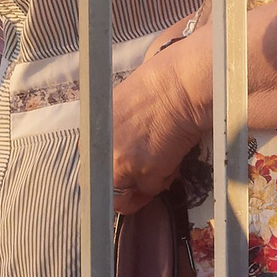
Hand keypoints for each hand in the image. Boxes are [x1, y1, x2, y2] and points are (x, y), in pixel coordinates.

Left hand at [111, 34, 209, 213]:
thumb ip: (116, 127)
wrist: (183, 83)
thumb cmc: (160, 80)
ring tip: (166, 164)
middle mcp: (101, 151)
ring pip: (129, 196)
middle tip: (144, 182)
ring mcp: (121, 165)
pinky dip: (165, 179)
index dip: (112, 171)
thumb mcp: (123, 102)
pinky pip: (154, 188)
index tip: (126, 172)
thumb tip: (124, 140)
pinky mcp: (145, 174)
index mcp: (93, 131)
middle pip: (105, 188)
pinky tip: (174, 160)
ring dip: (147, 186)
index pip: (93, 166)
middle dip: (125, 189)